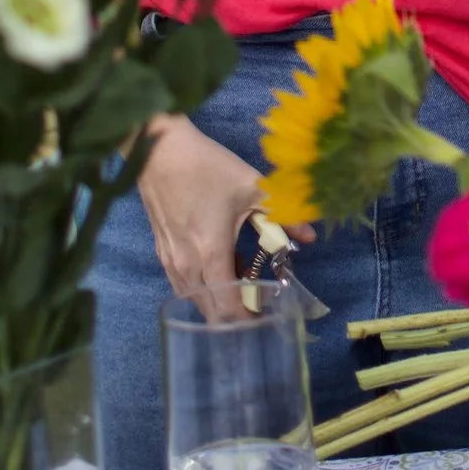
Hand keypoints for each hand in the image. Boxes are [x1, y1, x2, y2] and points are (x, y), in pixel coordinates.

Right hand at [136, 113, 313, 317]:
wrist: (159, 149)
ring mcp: (170, 261)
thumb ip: (282, 216)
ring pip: (195, 299)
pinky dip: (204, 286)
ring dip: (219, 300)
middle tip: (261, 305)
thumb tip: (309, 236)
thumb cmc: (206, 168)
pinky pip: (184, 284)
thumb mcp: (252, 188)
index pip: (228, 309)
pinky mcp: (162, 252)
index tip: (269, 317)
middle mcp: (186, 267)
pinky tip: (222, 266)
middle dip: (235, 316)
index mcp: (210, 255)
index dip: (249, 320)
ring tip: (245, 282)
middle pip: (210, 312)